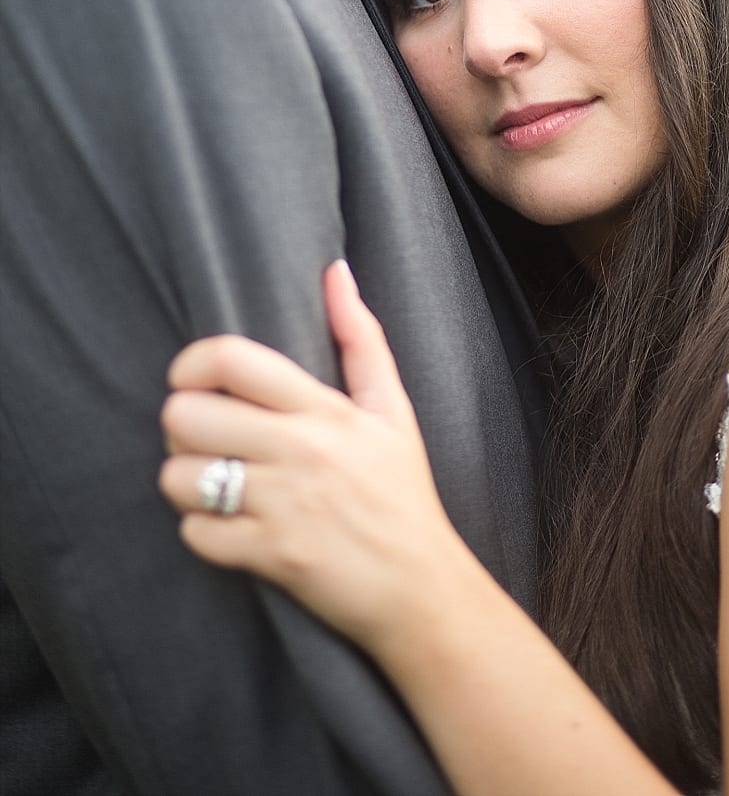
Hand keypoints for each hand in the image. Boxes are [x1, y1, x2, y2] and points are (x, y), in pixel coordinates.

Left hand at [158, 262, 470, 652]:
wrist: (422, 585)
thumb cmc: (403, 491)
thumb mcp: (393, 408)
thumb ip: (360, 337)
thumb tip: (334, 271)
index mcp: (328, 409)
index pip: (229, 360)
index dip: (190, 366)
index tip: (196, 383)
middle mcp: (303, 451)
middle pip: (185, 416)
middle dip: (183, 429)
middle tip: (210, 441)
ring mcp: (284, 506)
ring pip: (179, 477)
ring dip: (188, 483)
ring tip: (219, 487)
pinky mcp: (269, 556)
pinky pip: (194, 534)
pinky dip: (205, 533)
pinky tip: (234, 528)